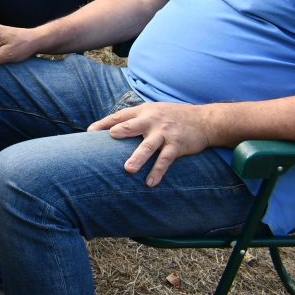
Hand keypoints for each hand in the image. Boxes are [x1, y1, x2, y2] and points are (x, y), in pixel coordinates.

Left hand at [88, 102, 214, 186]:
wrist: (204, 120)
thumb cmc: (172, 116)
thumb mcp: (152, 111)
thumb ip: (134, 119)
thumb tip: (111, 130)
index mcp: (143, 112)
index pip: (120, 116)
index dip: (104, 123)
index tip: (89, 132)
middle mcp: (152, 121)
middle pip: (132, 126)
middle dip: (120, 131)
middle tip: (109, 138)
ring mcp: (164, 133)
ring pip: (148, 146)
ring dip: (138, 158)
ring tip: (128, 169)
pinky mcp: (177, 146)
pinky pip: (165, 160)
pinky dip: (158, 171)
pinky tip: (150, 183)